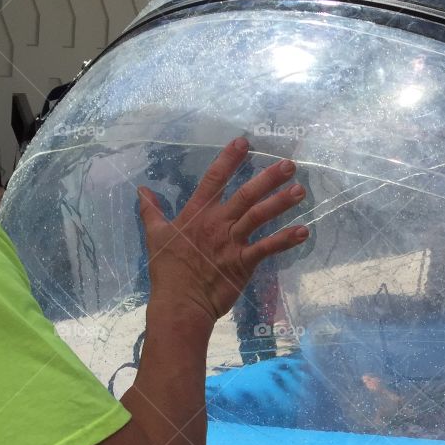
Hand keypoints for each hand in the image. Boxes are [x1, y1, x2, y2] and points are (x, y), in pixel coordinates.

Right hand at [137, 137, 309, 322]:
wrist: (180, 302)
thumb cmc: (168, 271)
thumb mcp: (155, 235)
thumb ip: (151, 210)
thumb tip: (141, 190)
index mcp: (197, 214)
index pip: (214, 179)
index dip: (229, 159)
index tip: (244, 142)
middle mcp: (217, 223)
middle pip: (246, 194)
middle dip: (268, 178)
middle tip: (289, 164)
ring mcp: (232, 242)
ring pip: (259, 216)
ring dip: (281, 203)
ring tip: (300, 190)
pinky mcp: (243, 262)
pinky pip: (267, 248)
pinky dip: (286, 240)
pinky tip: (303, 231)